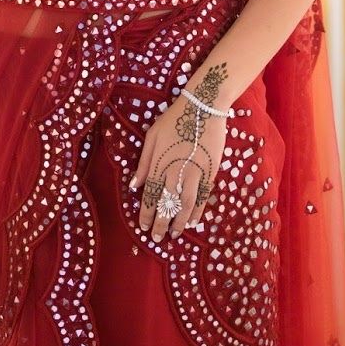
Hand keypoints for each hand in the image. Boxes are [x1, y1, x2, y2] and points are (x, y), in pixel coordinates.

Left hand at [130, 64, 230, 242]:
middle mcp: (176, 172)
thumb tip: (134, 185)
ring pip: (186, 205)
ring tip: (175, 234)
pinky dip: (198, 211)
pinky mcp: (211, 171)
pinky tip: (193, 221)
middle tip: (158, 238)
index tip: (144, 227)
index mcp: (159, 163)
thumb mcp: (152, 136)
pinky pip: (203, 197)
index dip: (147, 214)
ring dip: (179, 222)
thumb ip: (144, 162)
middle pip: (168, 204)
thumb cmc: (173, 119)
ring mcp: (195, 173)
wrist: (203, 107)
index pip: (151, 196)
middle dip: (161, 224)